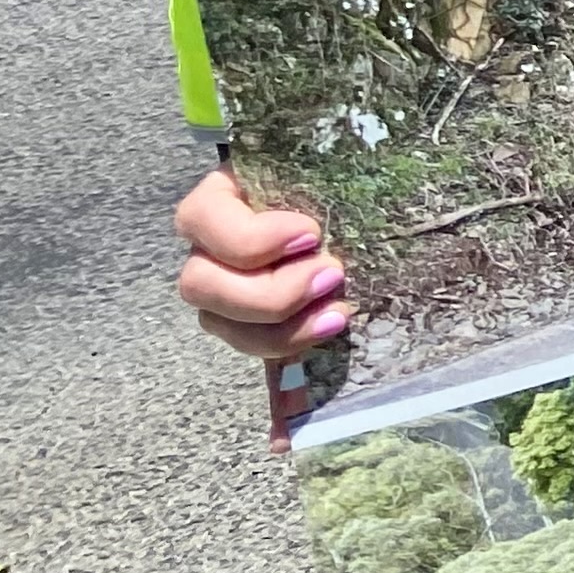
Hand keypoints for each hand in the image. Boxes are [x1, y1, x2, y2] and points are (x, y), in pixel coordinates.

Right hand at [176, 168, 347, 418]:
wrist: (373, 187)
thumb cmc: (351, 164)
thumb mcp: (336, 157)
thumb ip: (334, 167)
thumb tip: (349, 177)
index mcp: (226, 195)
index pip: (200, 218)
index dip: (251, 238)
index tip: (312, 232)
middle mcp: (214, 247)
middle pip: (201, 285)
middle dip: (267, 291)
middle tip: (332, 275)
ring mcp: (230, 289)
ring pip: (219, 325)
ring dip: (275, 331)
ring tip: (336, 315)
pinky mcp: (258, 326)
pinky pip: (254, 363)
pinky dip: (278, 388)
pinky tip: (294, 415)